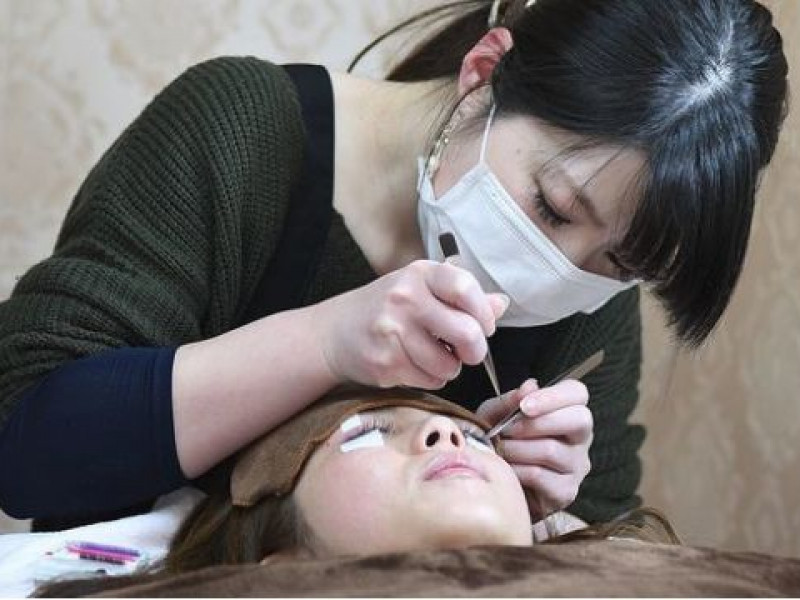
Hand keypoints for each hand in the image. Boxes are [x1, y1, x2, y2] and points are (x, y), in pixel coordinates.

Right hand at [315, 259, 508, 388]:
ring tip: (433, 356)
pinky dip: (429, 378)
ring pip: (448, 364)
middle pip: (466, 332)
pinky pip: (429, 380)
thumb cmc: (386, 308)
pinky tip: (414, 364)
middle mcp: (404, 298)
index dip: (483, 313)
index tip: (485, 325)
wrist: (335, 332)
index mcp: (420, 274)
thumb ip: (462, 297)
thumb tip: (501, 304)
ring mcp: (392, 331)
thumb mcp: (422, 290)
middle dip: (475, 350)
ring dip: (449, 368)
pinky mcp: (385, 362)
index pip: (465, 288)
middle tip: (469, 352)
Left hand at [477, 378, 592, 520]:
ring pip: (551, 450)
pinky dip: (516, 470)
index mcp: (567, 411)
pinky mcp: (566, 491)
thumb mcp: (495, 416)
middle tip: (507, 430)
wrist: (495, 482)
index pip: (577, 393)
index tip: (524, 406)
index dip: (552, 396)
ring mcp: (577, 466)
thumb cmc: (500, 442)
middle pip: (578, 420)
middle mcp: (580, 437)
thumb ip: (510, 401)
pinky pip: (540, 476)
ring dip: (516, 448)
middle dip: (537, 423)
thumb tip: (529, 386)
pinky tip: (506, 470)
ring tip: (499, 450)